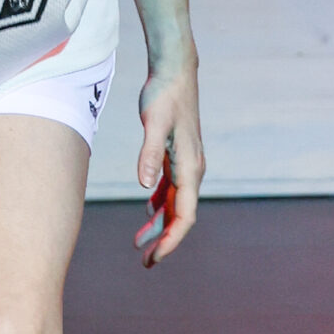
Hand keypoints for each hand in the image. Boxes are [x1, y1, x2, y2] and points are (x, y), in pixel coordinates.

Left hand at [133, 43, 203, 267]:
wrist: (174, 71)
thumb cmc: (164, 95)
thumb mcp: (153, 124)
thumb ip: (150, 155)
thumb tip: (145, 187)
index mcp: (190, 167)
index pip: (185, 214)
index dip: (172, 238)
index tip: (156, 257)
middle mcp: (192, 169)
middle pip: (181, 214)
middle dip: (165, 239)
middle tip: (145, 262)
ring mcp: (186, 163)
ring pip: (176, 203)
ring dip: (160, 224)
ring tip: (140, 244)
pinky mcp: (178, 155)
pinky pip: (172, 188)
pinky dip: (160, 204)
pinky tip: (148, 212)